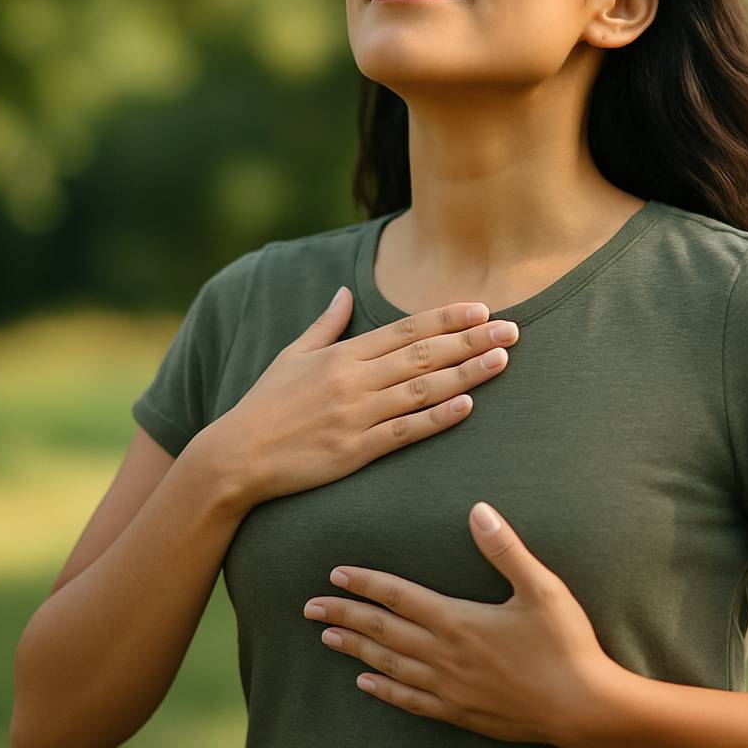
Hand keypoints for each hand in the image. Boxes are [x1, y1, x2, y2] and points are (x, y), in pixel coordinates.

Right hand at [202, 287, 519, 512]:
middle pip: (423, 354)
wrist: (236, 457)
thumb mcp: (290, 356)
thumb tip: (341, 291)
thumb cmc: (265, 405)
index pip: (405, 329)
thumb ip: (324, 324)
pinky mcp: (355, 451)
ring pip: (421, 389)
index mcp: (342, 354)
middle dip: (470, 339)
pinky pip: (404, 432)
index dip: (446, 318)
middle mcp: (354, 380)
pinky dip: (436, 417)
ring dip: (465, 373)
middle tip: (512, 329)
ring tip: (501, 359)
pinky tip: (467, 406)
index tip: (481, 308)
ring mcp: (356, 415)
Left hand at [303, 501, 620, 744]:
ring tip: (327, 638)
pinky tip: (365, 683)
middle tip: (309, 607)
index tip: (336, 573)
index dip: (365, 583)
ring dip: (355, 650)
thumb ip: (506, 549)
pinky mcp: (459, 712)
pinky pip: (409, 700)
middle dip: (343, 616)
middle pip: (382, 631)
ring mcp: (448, 687)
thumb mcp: (542, 588)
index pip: (399, 596)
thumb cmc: (566, 645)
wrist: (583, 708)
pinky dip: (382, 689)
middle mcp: (444, 655)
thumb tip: (478, 510)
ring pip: (388, 665)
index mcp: (459, 621)